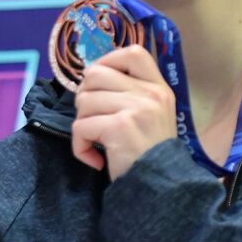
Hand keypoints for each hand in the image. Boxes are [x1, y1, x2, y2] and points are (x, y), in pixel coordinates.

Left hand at [71, 45, 177, 179]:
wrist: (161, 188)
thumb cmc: (148, 153)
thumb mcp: (150, 115)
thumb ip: (130, 93)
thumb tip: (91, 76)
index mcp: (158, 87)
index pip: (133, 52)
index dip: (107, 61)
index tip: (99, 84)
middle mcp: (151, 93)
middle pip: (95, 74)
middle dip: (85, 97)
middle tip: (94, 119)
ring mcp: (137, 108)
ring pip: (84, 101)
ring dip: (83, 124)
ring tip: (99, 141)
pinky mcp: (121, 127)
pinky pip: (80, 127)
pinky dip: (81, 146)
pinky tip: (95, 159)